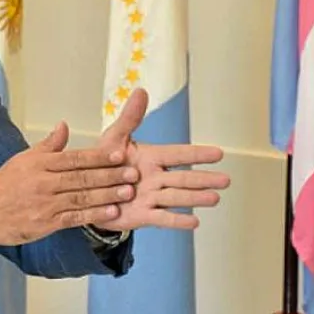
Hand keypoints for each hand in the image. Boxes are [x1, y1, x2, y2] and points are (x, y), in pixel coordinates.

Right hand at [0, 122, 140, 246]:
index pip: (74, 158)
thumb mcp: (23, 159)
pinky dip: (93, 215)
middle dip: (109, 175)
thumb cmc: (4, 184)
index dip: (99, 157)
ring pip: (81, 197)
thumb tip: (64, 126)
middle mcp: (44, 182)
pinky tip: (111, 212)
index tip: (120, 154)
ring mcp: (46, 204)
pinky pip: (74, 217)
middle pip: (82, 177)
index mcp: (39, 164)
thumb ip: (48, 145)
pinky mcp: (46, 223)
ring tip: (128, 191)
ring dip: (107, 195)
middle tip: (132, 172)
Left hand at [92, 88, 230, 230]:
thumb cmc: (102, 162)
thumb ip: (129, 118)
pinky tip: (194, 222)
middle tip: (226, 180)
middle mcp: (154, 178)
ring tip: (215, 198)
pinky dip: (177, 221)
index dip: (197, 153)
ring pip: (176, 197)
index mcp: (150, 158)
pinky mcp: (142, 216)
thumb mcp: (114, 137)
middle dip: (204, 179)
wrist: (88, 190)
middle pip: (183, 178)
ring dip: (195, 198)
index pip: (178, 154)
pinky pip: (161, 218)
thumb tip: (141, 91)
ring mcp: (150, 197)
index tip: (218, 153)